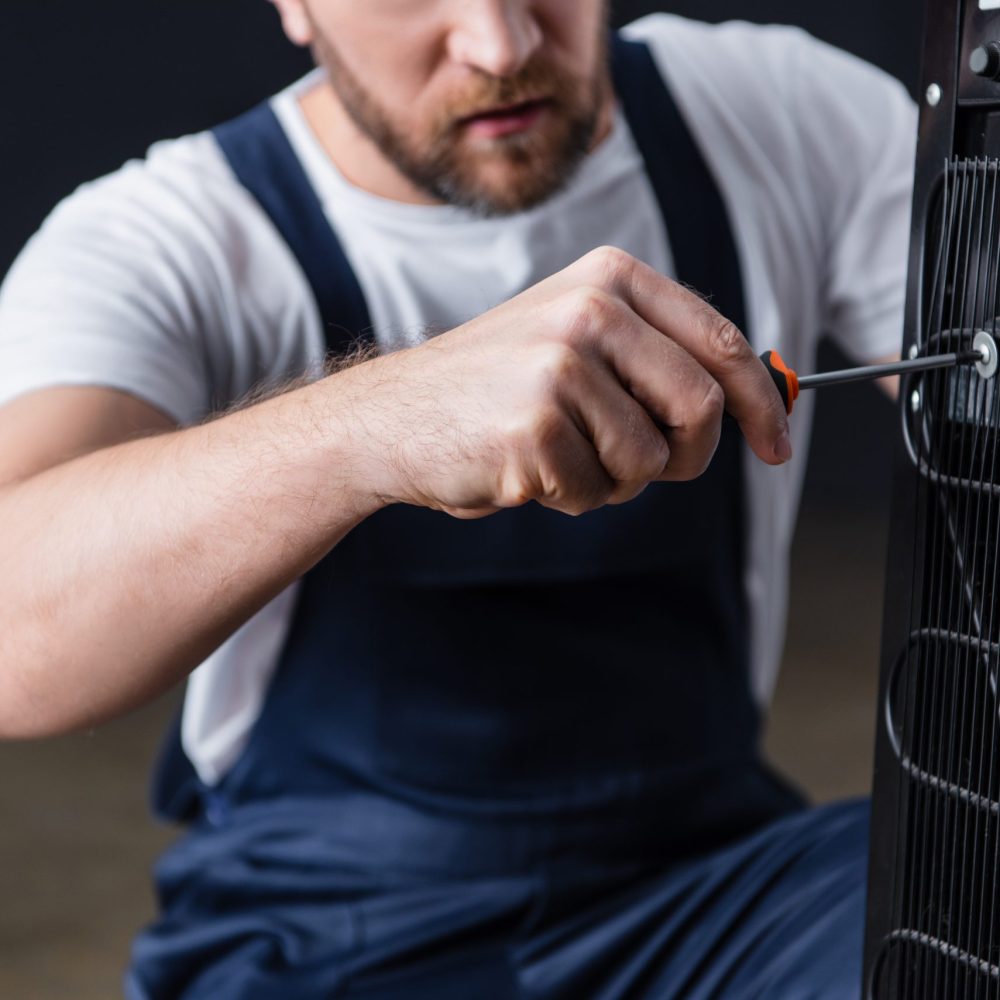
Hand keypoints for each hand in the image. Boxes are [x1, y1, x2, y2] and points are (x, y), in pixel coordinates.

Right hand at [338, 246, 790, 518]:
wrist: (392, 416)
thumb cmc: (492, 389)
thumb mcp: (576, 343)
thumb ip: (654, 359)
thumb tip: (751, 401)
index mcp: (610, 278)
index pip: (721, 341)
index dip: (761, 402)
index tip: (775, 445)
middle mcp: (591, 309)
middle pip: (702, 407)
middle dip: (686, 458)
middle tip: (647, 471)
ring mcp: (562, 364)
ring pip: (650, 460)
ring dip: (613, 479)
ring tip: (556, 455)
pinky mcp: (537, 423)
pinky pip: (595, 489)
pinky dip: (568, 496)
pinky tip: (523, 468)